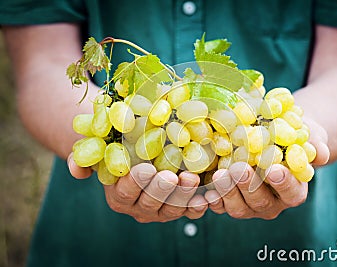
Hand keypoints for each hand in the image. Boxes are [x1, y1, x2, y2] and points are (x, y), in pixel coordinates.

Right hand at [67, 154, 207, 222]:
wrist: (137, 153)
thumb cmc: (119, 147)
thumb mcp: (99, 147)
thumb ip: (85, 157)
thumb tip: (76, 171)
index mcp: (118, 195)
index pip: (125, 192)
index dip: (135, 183)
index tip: (146, 168)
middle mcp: (139, 207)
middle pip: (150, 203)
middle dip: (161, 190)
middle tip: (171, 177)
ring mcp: (160, 210)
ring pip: (171, 209)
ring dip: (182, 196)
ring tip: (192, 180)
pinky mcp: (177, 208)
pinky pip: (188, 212)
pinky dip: (197, 206)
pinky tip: (205, 197)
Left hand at [204, 117, 329, 218]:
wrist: (270, 137)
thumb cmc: (291, 136)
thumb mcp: (307, 134)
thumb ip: (314, 143)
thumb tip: (320, 152)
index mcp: (293, 190)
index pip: (291, 192)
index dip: (283, 183)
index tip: (274, 170)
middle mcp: (272, 203)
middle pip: (261, 202)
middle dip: (248, 186)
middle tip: (238, 169)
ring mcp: (249, 205)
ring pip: (238, 208)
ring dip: (227, 193)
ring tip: (219, 174)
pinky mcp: (229, 201)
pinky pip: (219, 206)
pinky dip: (212, 199)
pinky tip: (204, 188)